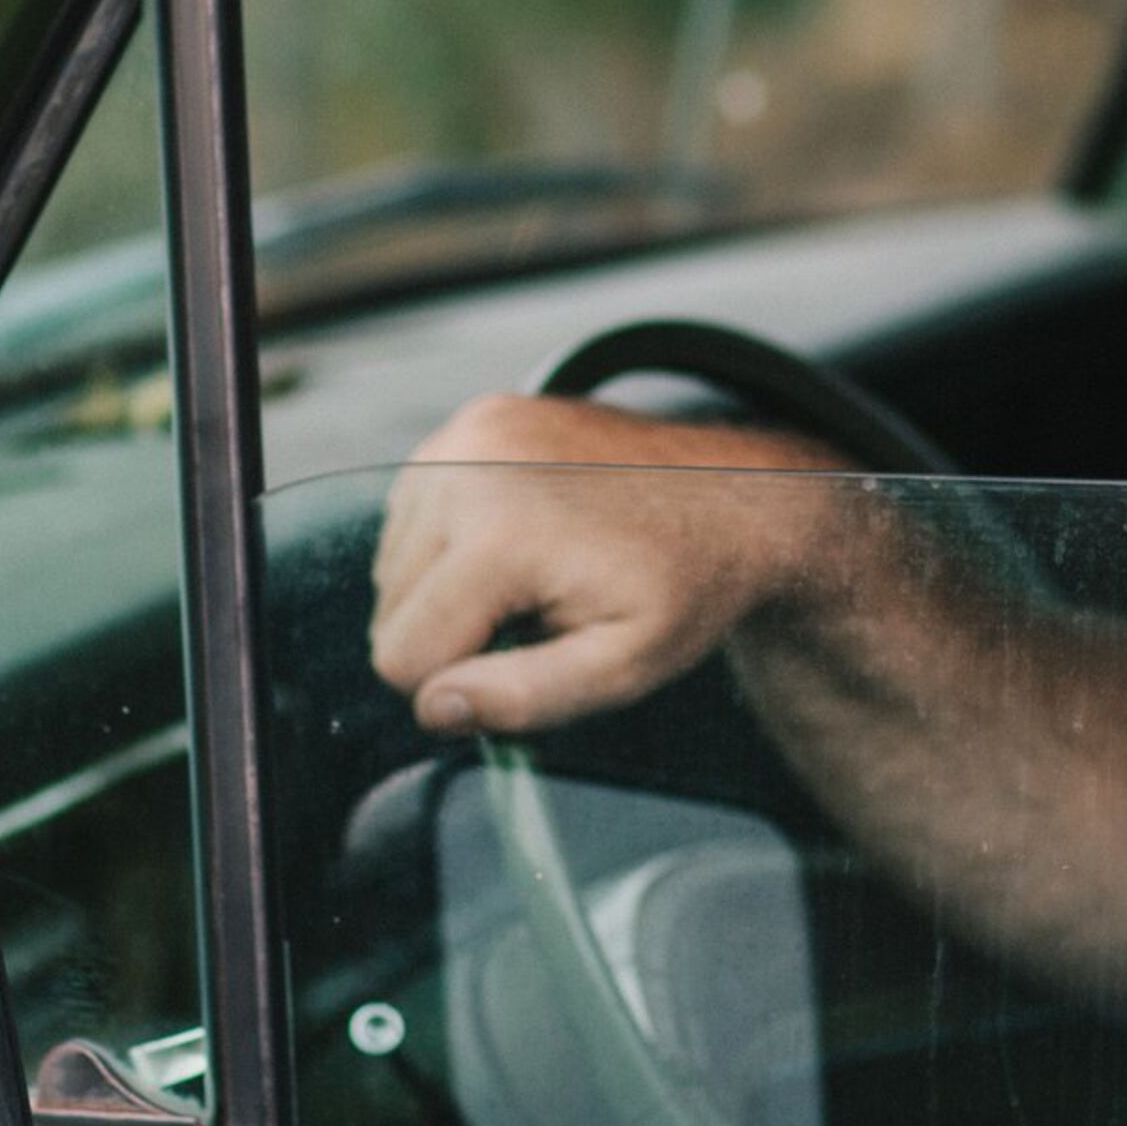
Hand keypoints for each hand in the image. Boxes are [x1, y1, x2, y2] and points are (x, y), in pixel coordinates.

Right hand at [366, 394, 853, 735]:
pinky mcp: (474, 419)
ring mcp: (470, 433)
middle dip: (456, 630)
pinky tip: (520, 540)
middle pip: (390, 608)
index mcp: (502, 534)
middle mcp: (470, 469)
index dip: (461, 682)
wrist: (736, 496)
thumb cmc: (685, 585)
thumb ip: (523, 697)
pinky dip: (452, 540)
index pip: (402, 656)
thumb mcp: (622, 666)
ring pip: (394, 561)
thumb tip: (435, 706)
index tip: (528, 660)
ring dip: (450, 586)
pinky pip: (413, 510)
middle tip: (541, 615)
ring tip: (536, 575)